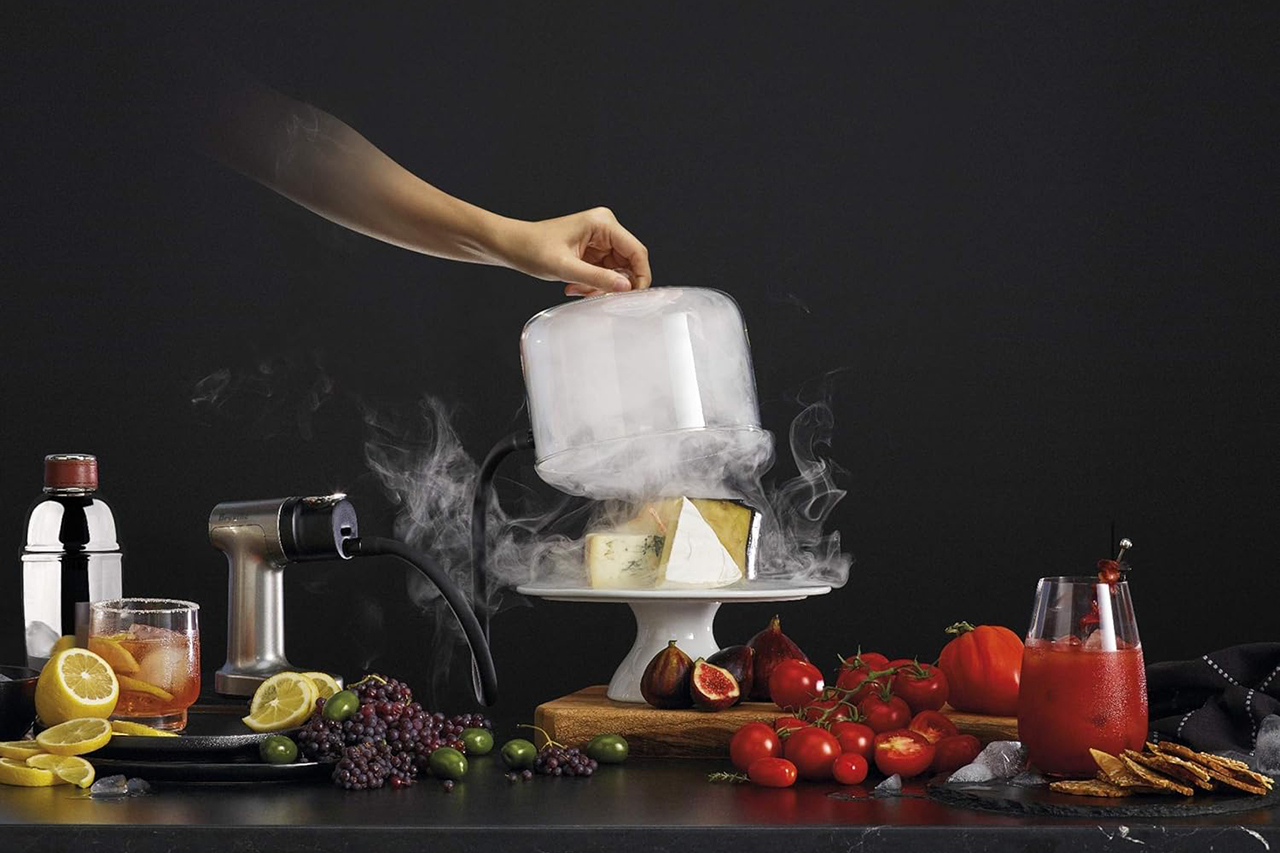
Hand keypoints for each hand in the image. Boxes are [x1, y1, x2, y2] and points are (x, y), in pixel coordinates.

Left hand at [495, 207, 651, 297]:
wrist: (511, 246)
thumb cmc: (531, 248)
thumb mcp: (565, 267)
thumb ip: (597, 279)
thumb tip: (625, 288)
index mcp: (603, 223)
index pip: (636, 251)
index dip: (640, 276)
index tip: (634, 297)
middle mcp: (605, 228)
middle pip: (629, 263)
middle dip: (615, 284)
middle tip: (596, 295)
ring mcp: (600, 240)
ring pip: (617, 272)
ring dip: (601, 286)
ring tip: (577, 289)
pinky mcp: (592, 252)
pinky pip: (604, 274)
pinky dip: (593, 285)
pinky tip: (573, 286)